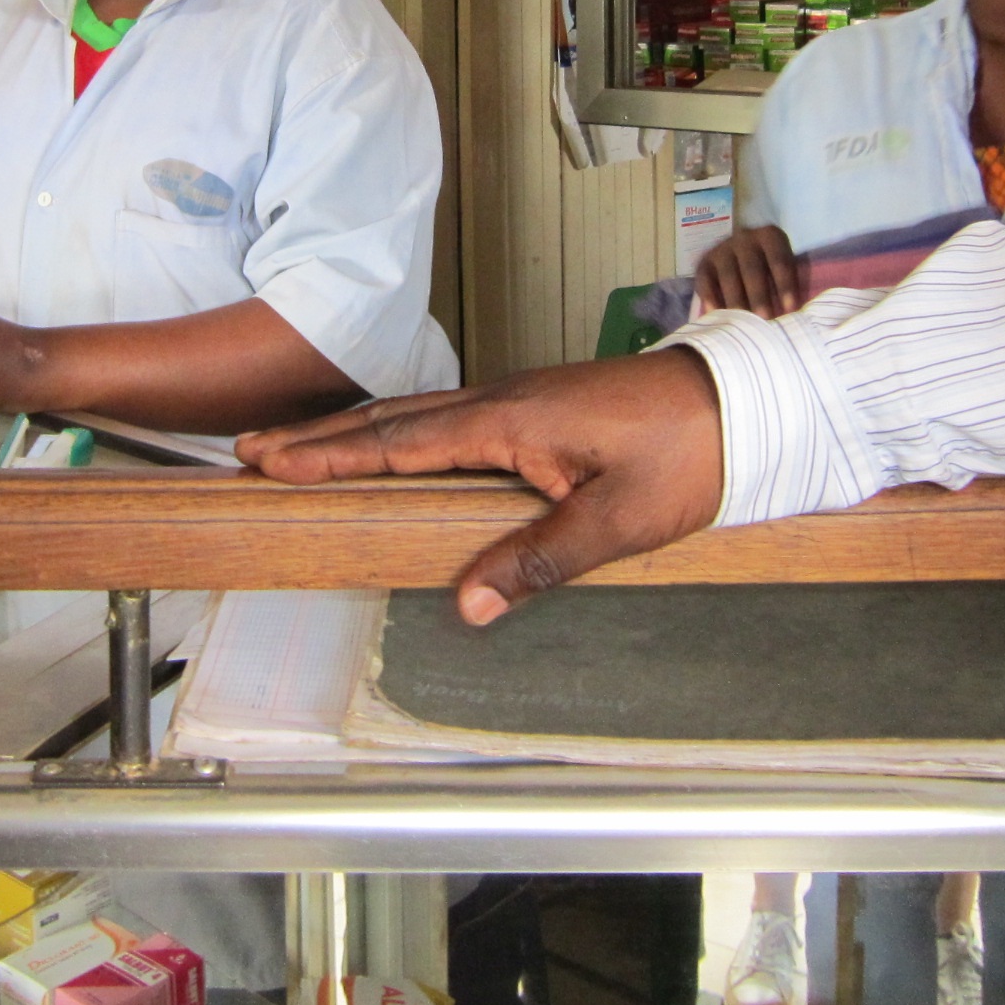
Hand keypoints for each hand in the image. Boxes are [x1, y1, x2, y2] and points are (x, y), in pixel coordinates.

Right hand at [236, 349, 724, 624]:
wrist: (749, 401)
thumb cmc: (692, 453)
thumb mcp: (619, 521)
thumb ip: (539, 561)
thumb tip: (466, 604)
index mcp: (512, 420)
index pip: (401, 441)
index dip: (332, 454)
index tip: (270, 458)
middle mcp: (505, 399)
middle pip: (394, 420)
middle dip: (322, 437)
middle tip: (254, 449)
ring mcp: (521, 400)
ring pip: (419, 416)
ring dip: (357, 433)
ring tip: (303, 448)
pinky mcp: (539, 409)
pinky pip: (451, 418)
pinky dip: (402, 432)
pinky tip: (396, 448)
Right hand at [694, 223, 802, 317]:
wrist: (742, 253)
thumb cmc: (770, 268)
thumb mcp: (782, 268)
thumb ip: (788, 285)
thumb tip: (794, 315)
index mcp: (770, 237)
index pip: (780, 261)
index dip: (785, 286)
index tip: (790, 309)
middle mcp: (745, 239)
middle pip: (752, 269)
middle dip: (759, 296)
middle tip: (764, 319)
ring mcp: (722, 249)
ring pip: (728, 276)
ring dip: (736, 301)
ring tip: (741, 323)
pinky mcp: (704, 263)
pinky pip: (705, 281)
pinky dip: (710, 298)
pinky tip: (715, 314)